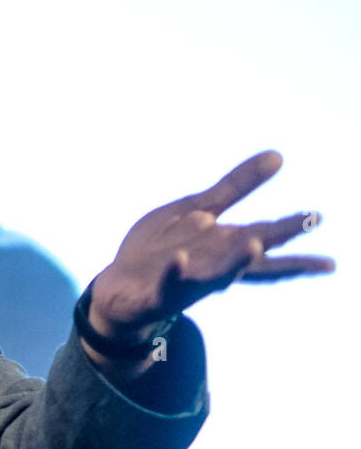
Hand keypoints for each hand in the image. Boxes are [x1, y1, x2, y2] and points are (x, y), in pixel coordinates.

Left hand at [88, 150, 335, 339]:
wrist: (116, 289)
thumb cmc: (162, 251)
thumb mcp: (196, 211)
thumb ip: (235, 187)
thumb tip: (278, 155)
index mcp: (224, 246)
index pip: (266, 243)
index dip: (297, 247)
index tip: (331, 262)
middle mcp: (211, 266)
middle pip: (247, 255)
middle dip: (274, 240)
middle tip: (307, 225)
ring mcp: (185, 282)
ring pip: (214, 275)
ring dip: (234, 261)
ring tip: (253, 243)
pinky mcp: (157, 293)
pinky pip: (167, 283)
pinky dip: (175, 272)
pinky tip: (179, 259)